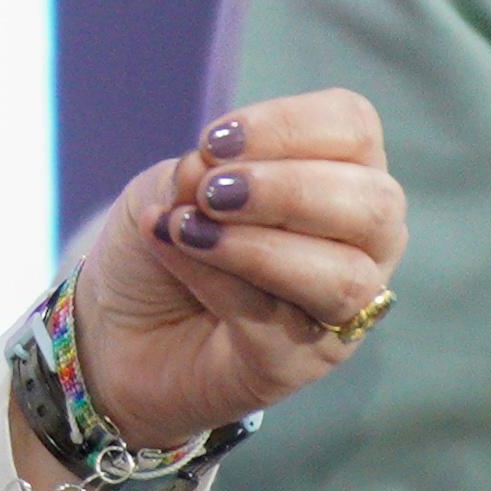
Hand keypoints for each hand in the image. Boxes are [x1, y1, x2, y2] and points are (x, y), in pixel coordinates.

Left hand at [71, 89, 406, 449]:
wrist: (114, 322)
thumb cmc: (168, 236)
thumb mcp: (172, 184)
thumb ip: (201, 173)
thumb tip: (214, 177)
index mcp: (341, 176)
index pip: (355, 129)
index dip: (289, 125)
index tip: (212, 140)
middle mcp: (362, 244)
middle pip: (375, 204)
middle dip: (287, 189)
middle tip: (209, 193)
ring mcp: (340, 311)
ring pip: (344, 276)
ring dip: (257, 244)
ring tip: (187, 228)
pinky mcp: (300, 364)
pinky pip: (279, 323)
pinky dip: (218, 280)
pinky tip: (177, 256)